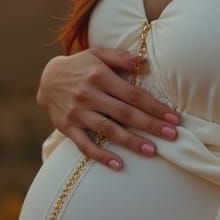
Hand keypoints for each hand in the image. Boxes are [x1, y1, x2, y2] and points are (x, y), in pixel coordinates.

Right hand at [36, 48, 180, 167]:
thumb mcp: (97, 54)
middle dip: (150, 125)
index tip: (173, 118)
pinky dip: (101, 156)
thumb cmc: (80, 66)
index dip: (154, 107)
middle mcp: (88, 95)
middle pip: (124, 113)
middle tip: (171, 136)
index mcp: (100, 76)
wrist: (46, 80)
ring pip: (108, 130)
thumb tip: (144, 61)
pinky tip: (118, 165)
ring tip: (151, 150)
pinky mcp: (67, 128)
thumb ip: (120, 57)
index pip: (133, 94)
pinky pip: (85, 145)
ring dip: (130, 141)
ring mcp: (77, 113)